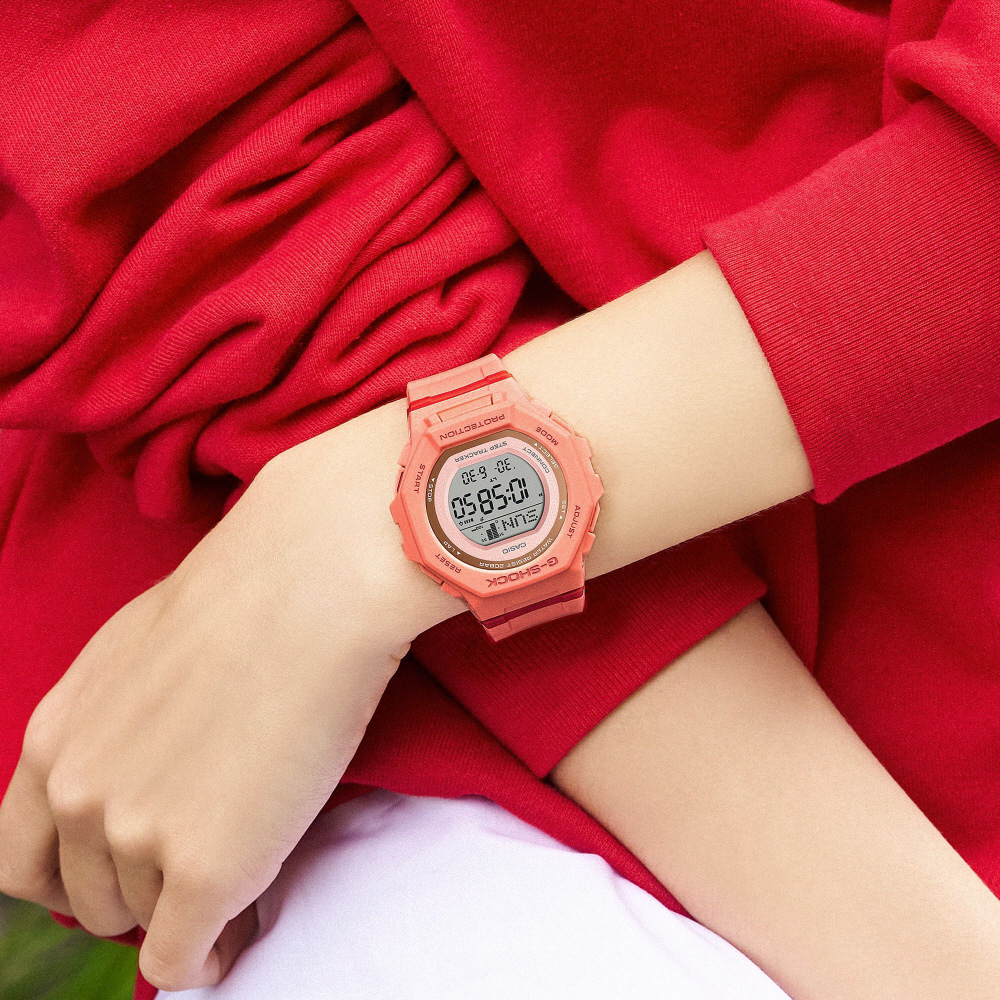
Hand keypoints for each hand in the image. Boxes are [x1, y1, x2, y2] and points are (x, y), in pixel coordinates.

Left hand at [0, 401, 456, 990]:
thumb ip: (116, 724)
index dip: (76, 877)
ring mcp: (136, 836)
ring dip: (184, 915)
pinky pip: (186, 955)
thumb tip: (149, 768)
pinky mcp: (205, 870)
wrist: (311, 589)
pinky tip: (239, 931)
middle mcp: (78, 795)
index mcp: (53, 739)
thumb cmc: (247, 598)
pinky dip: (210, 955)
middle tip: (195, 879)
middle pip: (88, 898)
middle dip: (136, 896)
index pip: (23, 861)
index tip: (125, 875)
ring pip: (145, 921)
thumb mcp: (139, 654)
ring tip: (237, 885)